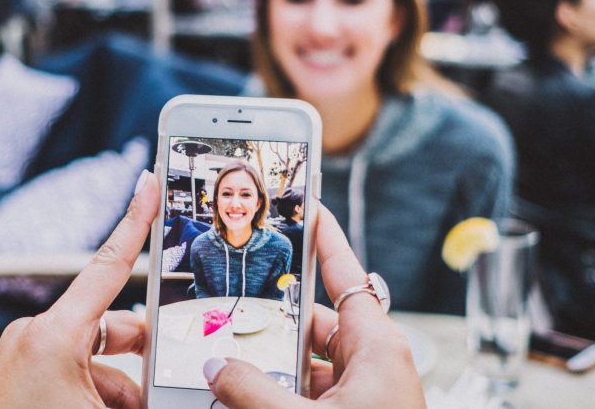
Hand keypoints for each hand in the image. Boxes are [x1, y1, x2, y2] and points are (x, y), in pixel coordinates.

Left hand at [0, 171, 158, 408]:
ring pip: (97, 359)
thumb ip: (143, 395)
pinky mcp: (19, 376)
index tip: (151, 184)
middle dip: (143, 360)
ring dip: (121, 390)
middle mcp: (37, 336)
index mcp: (54, 335)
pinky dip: (97, 395)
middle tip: (166, 382)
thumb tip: (173, 391)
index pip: (108, 265)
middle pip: (113, 328)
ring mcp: (25, 356)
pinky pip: (73, 373)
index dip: (136, 221)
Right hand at [204, 205, 426, 407]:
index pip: (346, 274)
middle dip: (274, 324)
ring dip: (275, 368)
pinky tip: (252, 400)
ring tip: (234, 371)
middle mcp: (375, 363)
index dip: (325, 238)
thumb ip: (256, 392)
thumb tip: (217, 368)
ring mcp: (367, 391)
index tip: (309, 205)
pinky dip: (285, 392)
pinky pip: (315, 392)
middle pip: (315, 323)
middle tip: (233, 316)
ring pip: (311, 364)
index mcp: (377, 346)